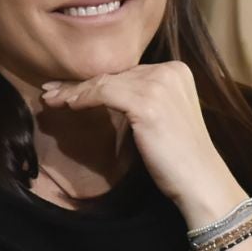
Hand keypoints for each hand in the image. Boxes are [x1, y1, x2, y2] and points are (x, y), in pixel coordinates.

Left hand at [41, 62, 243, 224]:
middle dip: (80, 83)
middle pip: (115, 74)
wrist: (200, 180)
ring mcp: (160, 84)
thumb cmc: (180, 156)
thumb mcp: (162, 116)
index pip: (127, 71)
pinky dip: (83, 98)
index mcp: (177, 70)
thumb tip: (102, 90)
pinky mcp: (147, 102)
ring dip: (74, 91)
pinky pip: (104, 93)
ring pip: (105, 82)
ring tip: (51, 99)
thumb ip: (142, 97)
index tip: (69, 86)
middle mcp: (170, 70)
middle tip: (52, 89)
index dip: (96, 78)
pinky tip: (68, 105)